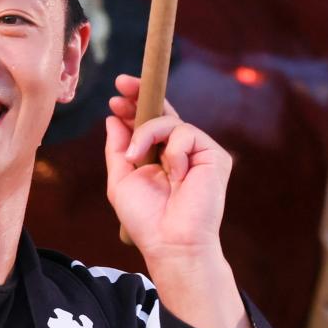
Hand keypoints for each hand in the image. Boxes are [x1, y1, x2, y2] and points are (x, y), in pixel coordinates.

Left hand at [103, 75, 233, 266]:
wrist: (171, 243)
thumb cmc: (146, 220)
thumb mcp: (121, 180)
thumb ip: (118, 148)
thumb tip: (113, 118)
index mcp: (159, 158)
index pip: (148, 124)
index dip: (133, 106)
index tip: (114, 97)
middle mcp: (180, 153)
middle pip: (163, 113)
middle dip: (141, 94)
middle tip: (122, 84)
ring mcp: (198, 153)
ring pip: (170, 122)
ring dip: (147, 134)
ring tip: (137, 158)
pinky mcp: (214, 156)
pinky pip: (187, 134)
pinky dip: (173, 152)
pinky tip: (175, 175)